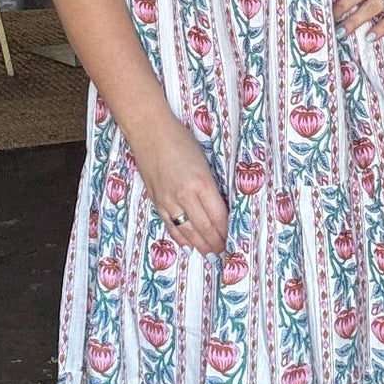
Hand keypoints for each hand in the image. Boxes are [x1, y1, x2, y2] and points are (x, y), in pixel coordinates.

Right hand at [132, 115, 228, 255]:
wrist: (149, 131)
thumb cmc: (180, 139)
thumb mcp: (204, 161)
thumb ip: (210, 186)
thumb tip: (219, 208)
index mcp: (201, 182)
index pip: (218, 216)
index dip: (227, 232)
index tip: (234, 239)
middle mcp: (185, 195)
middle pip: (205, 228)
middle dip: (216, 242)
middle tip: (225, 251)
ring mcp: (168, 200)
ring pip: (187, 231)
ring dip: (201, 245)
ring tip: (211, 253)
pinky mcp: (156, 201)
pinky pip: (170, 225)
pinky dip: (181, 238)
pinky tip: (189, 245)